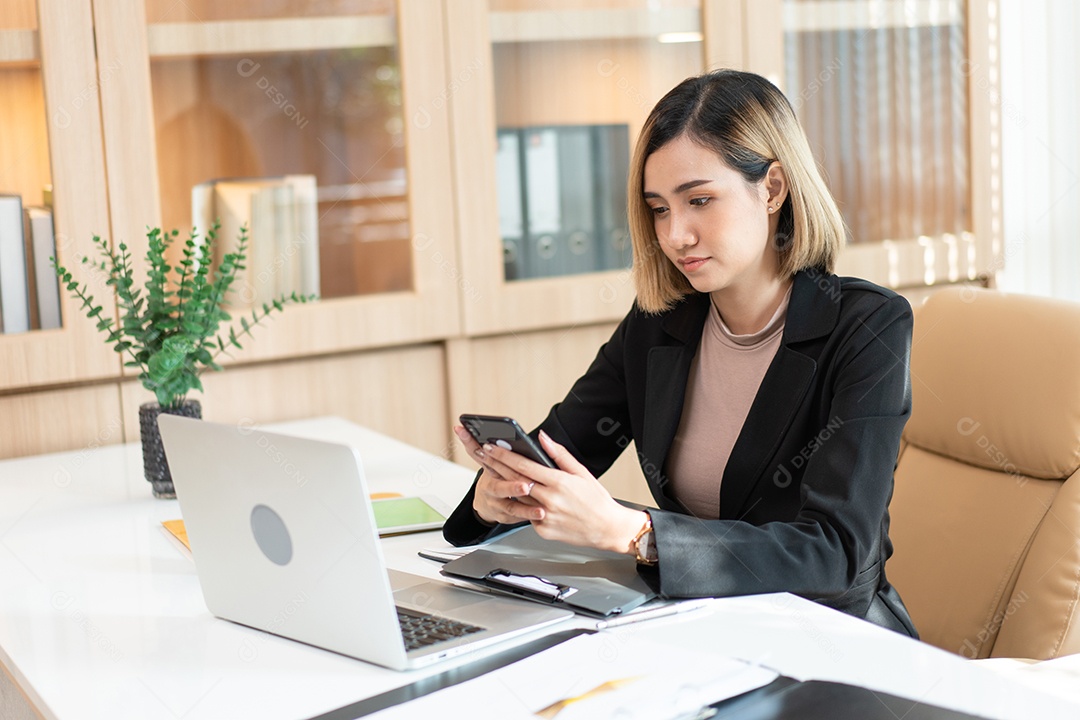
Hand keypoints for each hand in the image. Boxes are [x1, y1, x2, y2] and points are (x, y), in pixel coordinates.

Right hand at [453, 425, 543, 525]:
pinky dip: (529, 517)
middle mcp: (490, 487)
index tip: (485, 445)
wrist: (490, 505)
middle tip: (525, 485)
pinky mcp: (505, 517)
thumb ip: (482, 446)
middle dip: (511, 487)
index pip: (476, 454)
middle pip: (499, 487)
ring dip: (526, 508)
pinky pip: (518, 518)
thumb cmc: (498, 476)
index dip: (470, 444)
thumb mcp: (490, 461)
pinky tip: (541, 516)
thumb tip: (460, 427)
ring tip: (540, 509)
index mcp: (488, 469)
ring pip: (511, 507)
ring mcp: (497, 504)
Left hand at [476, 429, 645, 553]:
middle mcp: (550, 500)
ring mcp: (545, 517)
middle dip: (497, 466)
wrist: (607, 528)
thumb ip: (559, 454)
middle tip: (483, 455)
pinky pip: (529, 515)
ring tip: (494, 472)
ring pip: (519, 498)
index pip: (524, 466)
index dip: (504, 456)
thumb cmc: (596, 500)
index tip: (492, 447)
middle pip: (515, 481)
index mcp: (559, 482)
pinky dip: (525, 506)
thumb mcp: (581, 472)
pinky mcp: (543, 530)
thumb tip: (542, 438)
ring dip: (505, 485)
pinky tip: (522, 498)